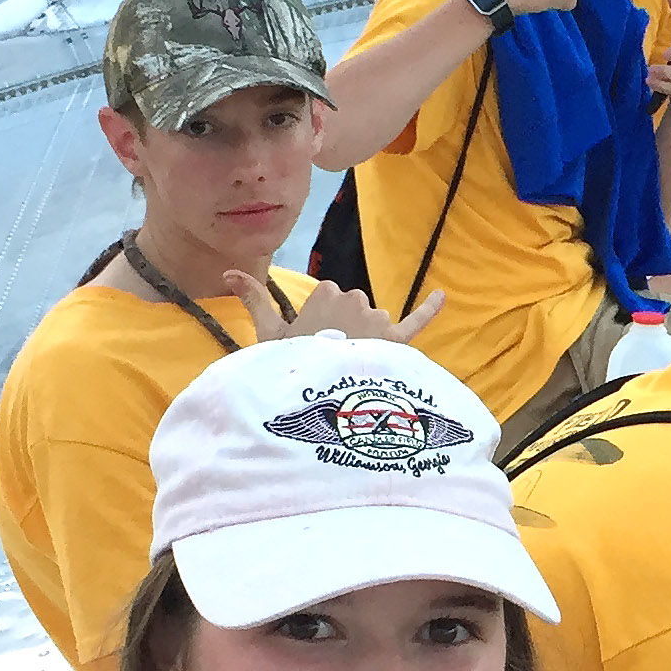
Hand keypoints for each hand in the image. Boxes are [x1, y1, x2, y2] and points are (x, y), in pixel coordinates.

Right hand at [224, 275, 444, 346]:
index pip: (328, 297)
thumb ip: (253, 298)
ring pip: (377, 321)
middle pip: (355, 309)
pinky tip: (443, 295)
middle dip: (346, 329)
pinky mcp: (398, 340)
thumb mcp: (267, 333)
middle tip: (330, 357)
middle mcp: (356, 298)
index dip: (320, 320)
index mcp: (327, 291)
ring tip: (352, 365)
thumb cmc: (289, 364)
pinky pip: (417, 321)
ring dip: (369, 338)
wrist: (319, 400)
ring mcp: (378, 319)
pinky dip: (430, 308)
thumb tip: (228, 270)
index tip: (312, 339)